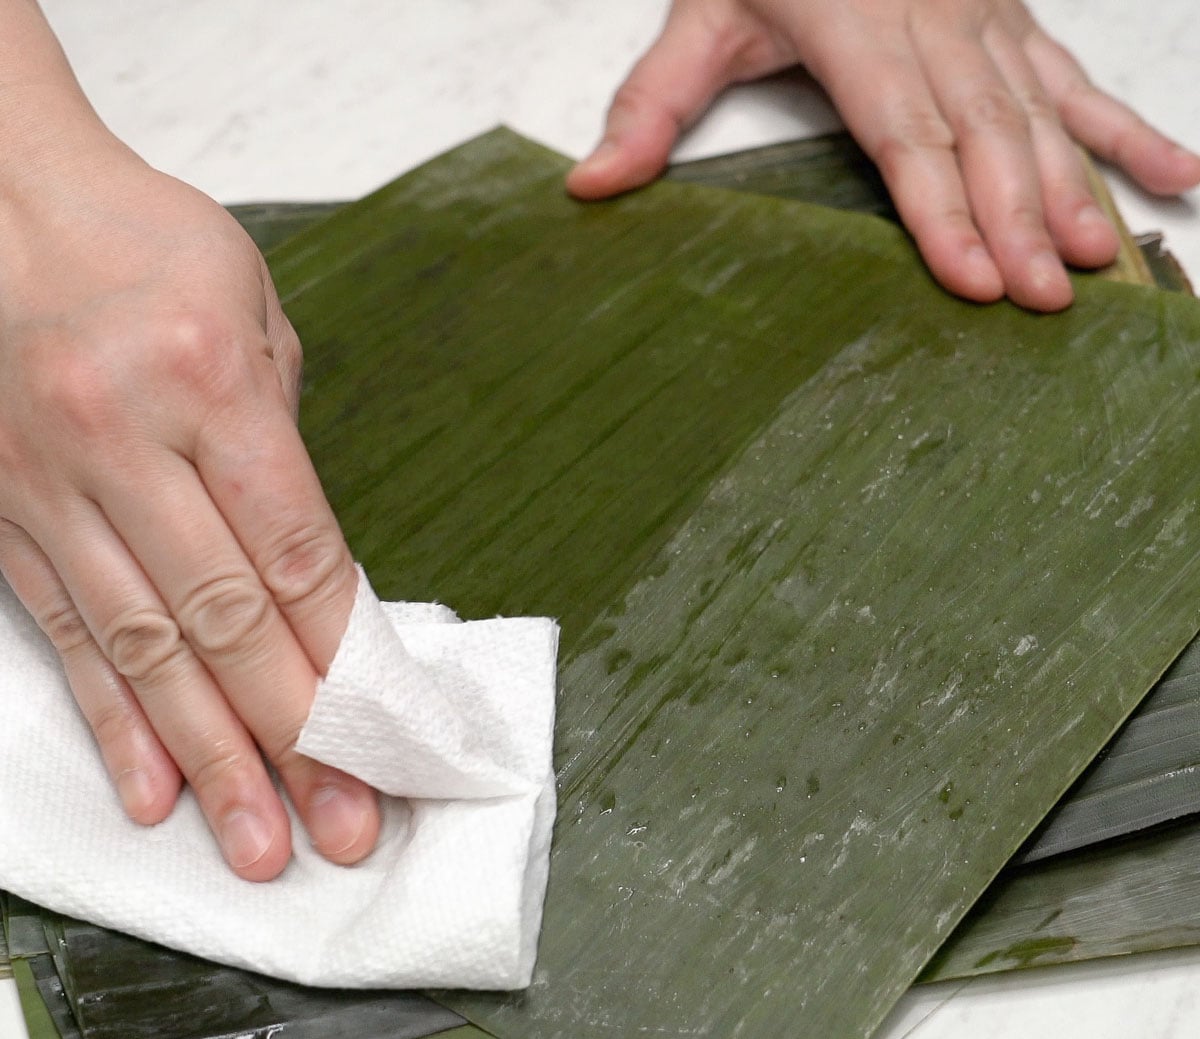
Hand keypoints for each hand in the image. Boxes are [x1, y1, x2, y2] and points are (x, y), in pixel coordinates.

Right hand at [0, 138, 379, 880]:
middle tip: (343, 825)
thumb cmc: (148, 250)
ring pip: (144, 650)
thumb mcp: (253, 314)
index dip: (343, 656)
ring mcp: (51, 484)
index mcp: (206, 378)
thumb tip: (317, 584)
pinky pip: (63, 636)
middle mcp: (122, 440)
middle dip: (294, 736)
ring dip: (209, 760)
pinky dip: (113, 720)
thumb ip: (284, 450)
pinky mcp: (4, 516)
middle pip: (226, 621)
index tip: (386, 734)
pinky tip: (152, 792)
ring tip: (259, 844)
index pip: (295, 553)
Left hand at [567, 0, 1199, 310]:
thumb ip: (652, 102)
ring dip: (1072, 189)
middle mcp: (934, 20)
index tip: (971, 279)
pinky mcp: (1011, 18)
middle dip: (1018, 222)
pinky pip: (1076, 78)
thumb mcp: (700, 12)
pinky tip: (1174, 175)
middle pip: (983, 135)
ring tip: (1102, 259)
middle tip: (1047, 301)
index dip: (942, 210)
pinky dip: (1124, 131)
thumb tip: (591, 187)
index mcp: (857, 26)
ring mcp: (984, 17)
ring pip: (1038, 111)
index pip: (905, 136)